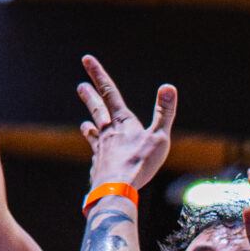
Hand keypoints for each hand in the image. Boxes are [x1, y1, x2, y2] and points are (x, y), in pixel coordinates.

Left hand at [76, 56, 175, 191]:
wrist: (116, 190)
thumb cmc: (139, 164)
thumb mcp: (159, 138)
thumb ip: (164, 113)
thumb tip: (168, 87)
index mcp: (122, 122)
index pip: (110, 92)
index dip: (98, 74)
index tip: (86, 60)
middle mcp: (108, 133)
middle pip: (97, 110)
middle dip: (90, 96)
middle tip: (80, 86)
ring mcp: (101, 151)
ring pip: (94, 134)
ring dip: (90, 127)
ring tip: (85, 124)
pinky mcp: (98, 168)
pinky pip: (97, 157)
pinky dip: (97, 154)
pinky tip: (96, 158)